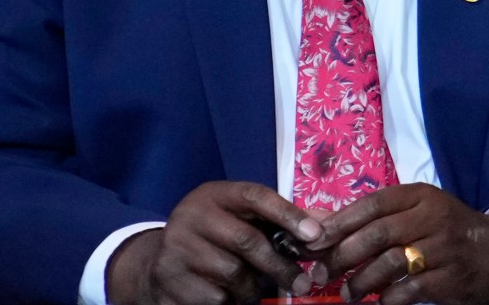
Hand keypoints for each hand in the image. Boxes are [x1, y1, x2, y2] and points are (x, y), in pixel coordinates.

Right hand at [106, 181, 324, 304]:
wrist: (161, 258)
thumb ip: (280, 220)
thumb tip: (327, 226)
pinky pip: (214, 297)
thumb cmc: (216, 234)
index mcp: (215, 194)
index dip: (288, 215)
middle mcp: (192, 215)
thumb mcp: (241, 217)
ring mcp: (176, 247)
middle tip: (302, 285)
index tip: (315, 235)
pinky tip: (227, 293)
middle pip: (248, 241)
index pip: (256, 197)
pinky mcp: (167, 278)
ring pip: (233, 274)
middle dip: (280, 266)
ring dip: (252, 287)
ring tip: (252, 286)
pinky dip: (229, 300)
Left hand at [320, 184, 488, 304]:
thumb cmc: (447, 231)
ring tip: (350, 294)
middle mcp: (433, 217)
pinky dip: (389, 298)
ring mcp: (445, 247)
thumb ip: (371, 218)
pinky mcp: (452, 277)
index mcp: (421, 196)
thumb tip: (318, 223)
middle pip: (377, 234)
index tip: (312, 242)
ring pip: (390, 263)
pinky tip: (381, 301)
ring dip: (362, 282)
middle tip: (323, 275)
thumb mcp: (416, 214)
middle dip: (343, 257)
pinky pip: (410, 290)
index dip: (338, 223)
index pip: (373, 204)